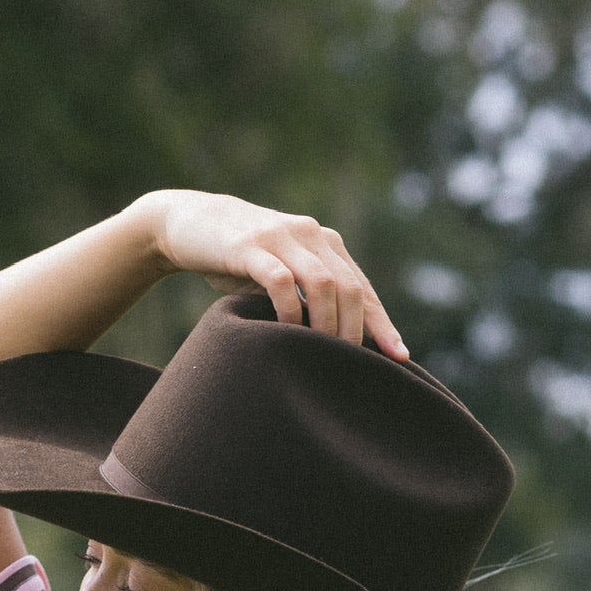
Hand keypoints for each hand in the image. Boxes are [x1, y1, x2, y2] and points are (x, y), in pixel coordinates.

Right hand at [138, 189, 407, 359]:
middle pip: (349, 287)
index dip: (382, 325)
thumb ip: (307, 299)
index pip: (362, 289)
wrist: (190, 224)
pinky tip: (288, 335)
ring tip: (324, 354)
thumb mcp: (281, 276)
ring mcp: (282, 238)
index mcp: (325, 244)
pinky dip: (290, 312)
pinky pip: (282, 281)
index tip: (400, 359)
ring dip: (327, 324)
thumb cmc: (239, 261)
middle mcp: (311, 235)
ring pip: (323, 283)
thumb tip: (337, 347)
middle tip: (350, 366)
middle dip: (355, 330)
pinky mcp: (252, 247)